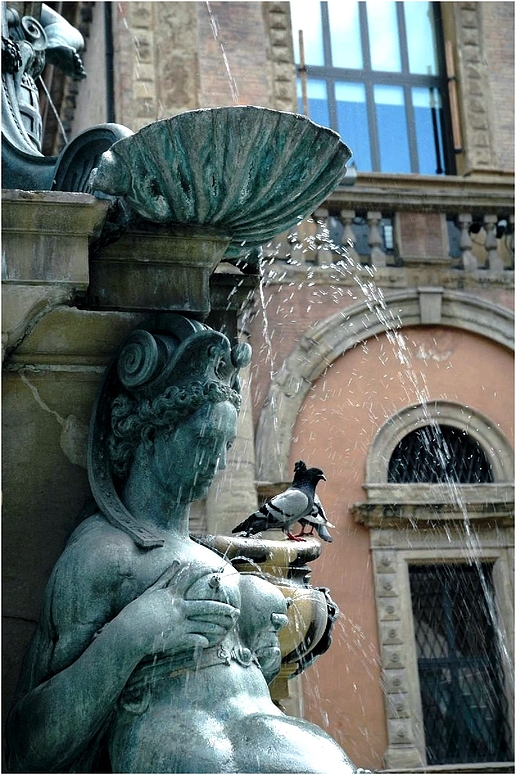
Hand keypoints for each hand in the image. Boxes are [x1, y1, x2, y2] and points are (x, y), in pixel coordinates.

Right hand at [121, 563, 239, 658]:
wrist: (128, 633)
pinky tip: (209, 642)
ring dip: (217, 626)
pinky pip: (195, 640)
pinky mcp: (177, 638)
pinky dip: (203, 640)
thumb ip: (166, 577)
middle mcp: (179, 608)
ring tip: (227, 627)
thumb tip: (177, 562)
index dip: (205, 572)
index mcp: (172, 594)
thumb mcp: (151, 592)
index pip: (192, 579)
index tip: (216, 569)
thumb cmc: (136, 612)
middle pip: (206, 606)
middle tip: (235, 611)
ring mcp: (179, 624)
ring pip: (204, 624)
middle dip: (222, 608)